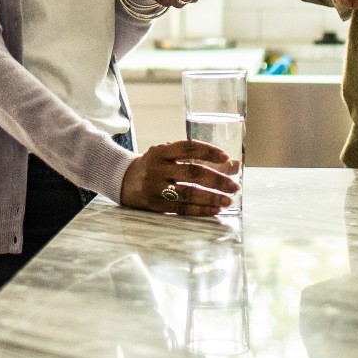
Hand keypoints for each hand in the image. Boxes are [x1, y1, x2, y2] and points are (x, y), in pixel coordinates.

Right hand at [120, 140, 238, 215]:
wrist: (122, 180)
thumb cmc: (155, 166)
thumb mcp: (171, 156)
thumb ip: (200, 158)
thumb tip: (234, 165)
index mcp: (160, 152)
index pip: (188, 148)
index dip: (208, 152)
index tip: (226, 158)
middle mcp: (157, 168)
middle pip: (191, 172)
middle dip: (216, 179)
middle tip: (234, 186)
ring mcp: (155, 188)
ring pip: (187, 193)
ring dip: (211, 198)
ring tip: (228, 200)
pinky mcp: (155, 205)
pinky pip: (181, 209)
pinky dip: (200, 210)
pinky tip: (215, 210)